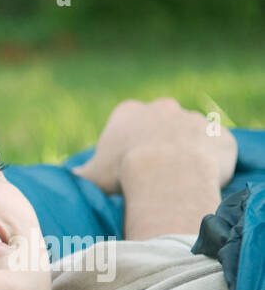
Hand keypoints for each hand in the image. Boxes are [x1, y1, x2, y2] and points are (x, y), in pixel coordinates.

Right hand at [71, 97, 235, 194]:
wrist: (167, 172)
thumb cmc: (123, 172)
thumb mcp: (92, 175)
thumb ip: (82, 173)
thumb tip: (70, 176)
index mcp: (130, 112)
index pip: (126, 123)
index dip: (125, 144)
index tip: (124, 164)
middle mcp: (163, 107)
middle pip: (160, 123)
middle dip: (157, 142)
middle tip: (152, 171)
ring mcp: (194, 118)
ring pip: (189, 136)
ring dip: (186, 152)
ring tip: (178, 180)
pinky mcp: (219, 135)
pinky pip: (215, 149)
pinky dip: (210, 162)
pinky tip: (200, 181)